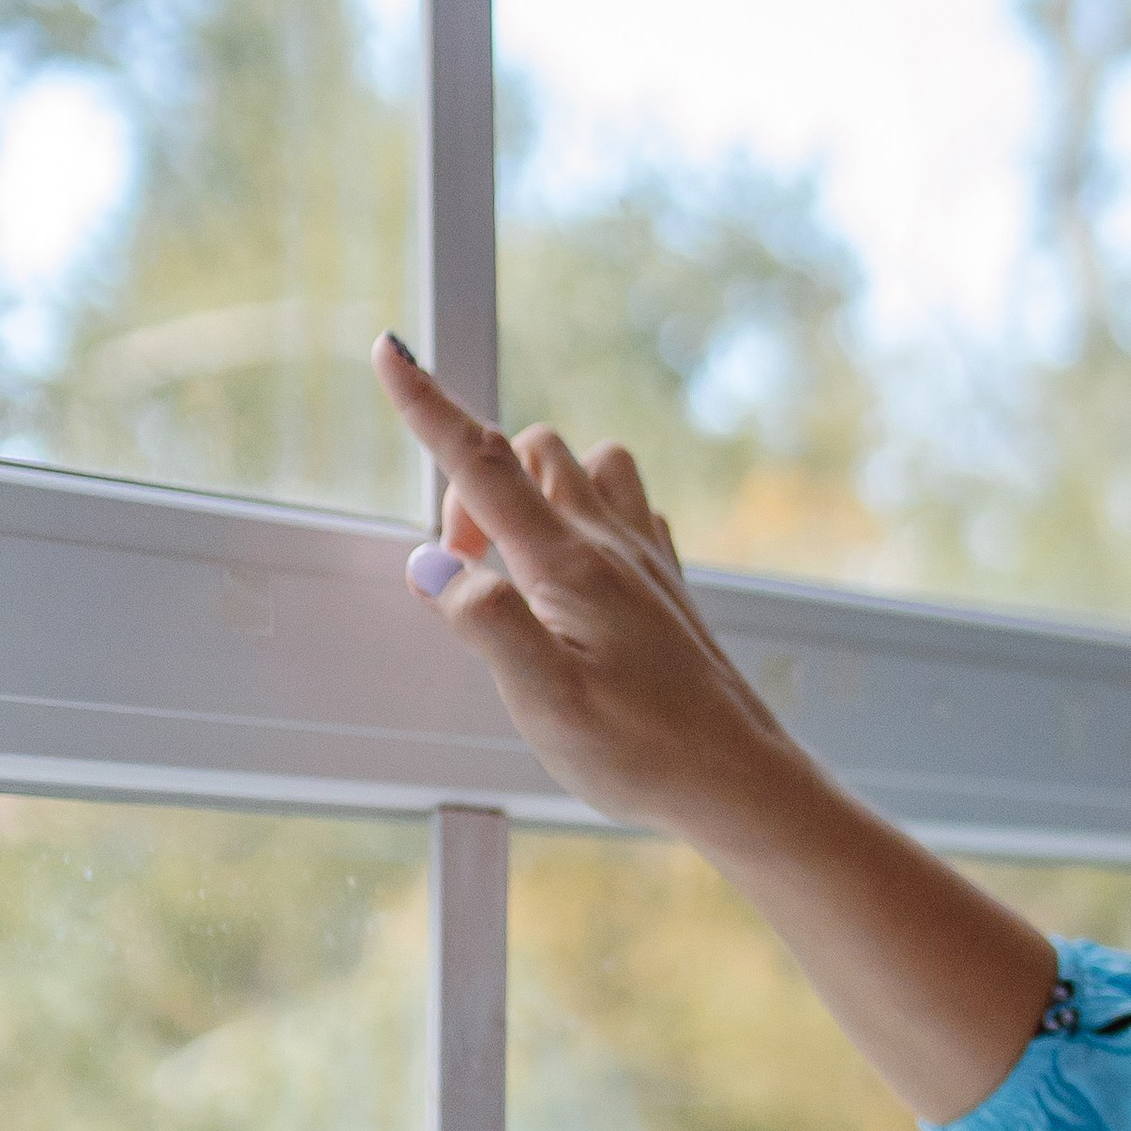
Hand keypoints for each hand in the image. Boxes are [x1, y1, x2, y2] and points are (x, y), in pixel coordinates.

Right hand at [372, 337, 802, 839]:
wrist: (740, 781)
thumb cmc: (644, 754)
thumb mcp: (548, 704)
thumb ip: (488, 625)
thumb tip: (430, 566)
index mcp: (569, 566)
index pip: (482, 466)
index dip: (429, 406)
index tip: (390, 349)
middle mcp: (610, 544)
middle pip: (531, 451)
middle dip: (477, 489)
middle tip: (469, 575)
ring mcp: (645, 556)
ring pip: (584, 465)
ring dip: (536, 490)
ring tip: (519, 571)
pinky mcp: (665, 580)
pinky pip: (624, 504)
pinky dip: (585, 512)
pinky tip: (577, 576)